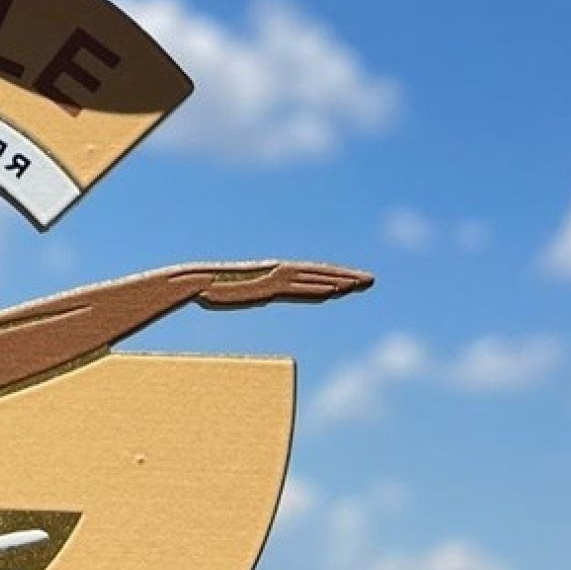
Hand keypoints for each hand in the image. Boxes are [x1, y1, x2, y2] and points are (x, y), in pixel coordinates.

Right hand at [194, 261, 373, 310]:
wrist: (197, 282)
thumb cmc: (215, 289)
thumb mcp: (243, 293)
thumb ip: (256, 293)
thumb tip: (262, 296)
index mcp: (276, 274)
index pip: (313, 275)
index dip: (336, 277)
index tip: (354, 282)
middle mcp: (280, 272)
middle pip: (320, 274)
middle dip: (347, 277)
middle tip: (372, 281)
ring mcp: (274, 279)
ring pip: (314, 280)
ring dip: (339, 282)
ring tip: (362, 286)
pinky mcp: (267, 287)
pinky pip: (298, 289)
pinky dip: (317, 290)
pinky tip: (334, 293)